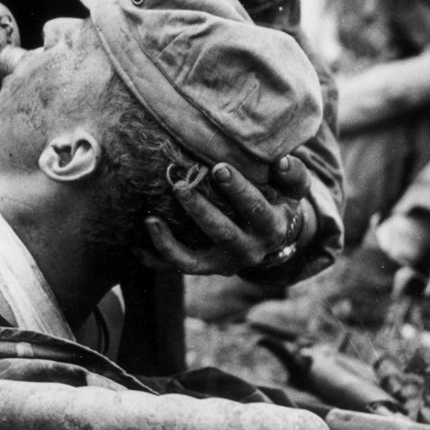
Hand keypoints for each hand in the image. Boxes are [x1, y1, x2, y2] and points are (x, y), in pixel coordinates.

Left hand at [140, 155, 311, 274]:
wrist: (272, 237)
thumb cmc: (277, 200)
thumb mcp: (291, 190)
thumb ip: (292, 175)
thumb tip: (281, 160)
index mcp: (271, 227)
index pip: (255, 208)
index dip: (237, 189)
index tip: (218, 167)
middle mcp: (248, 251)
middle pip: (222, 233)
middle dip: (200, 210)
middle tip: (180, 186)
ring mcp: (223, 263)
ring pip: (194, 260)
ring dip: (170, 242)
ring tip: (150, 219)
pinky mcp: (204, 268)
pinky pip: (177, 267)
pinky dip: (155, 256)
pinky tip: (137, 239)